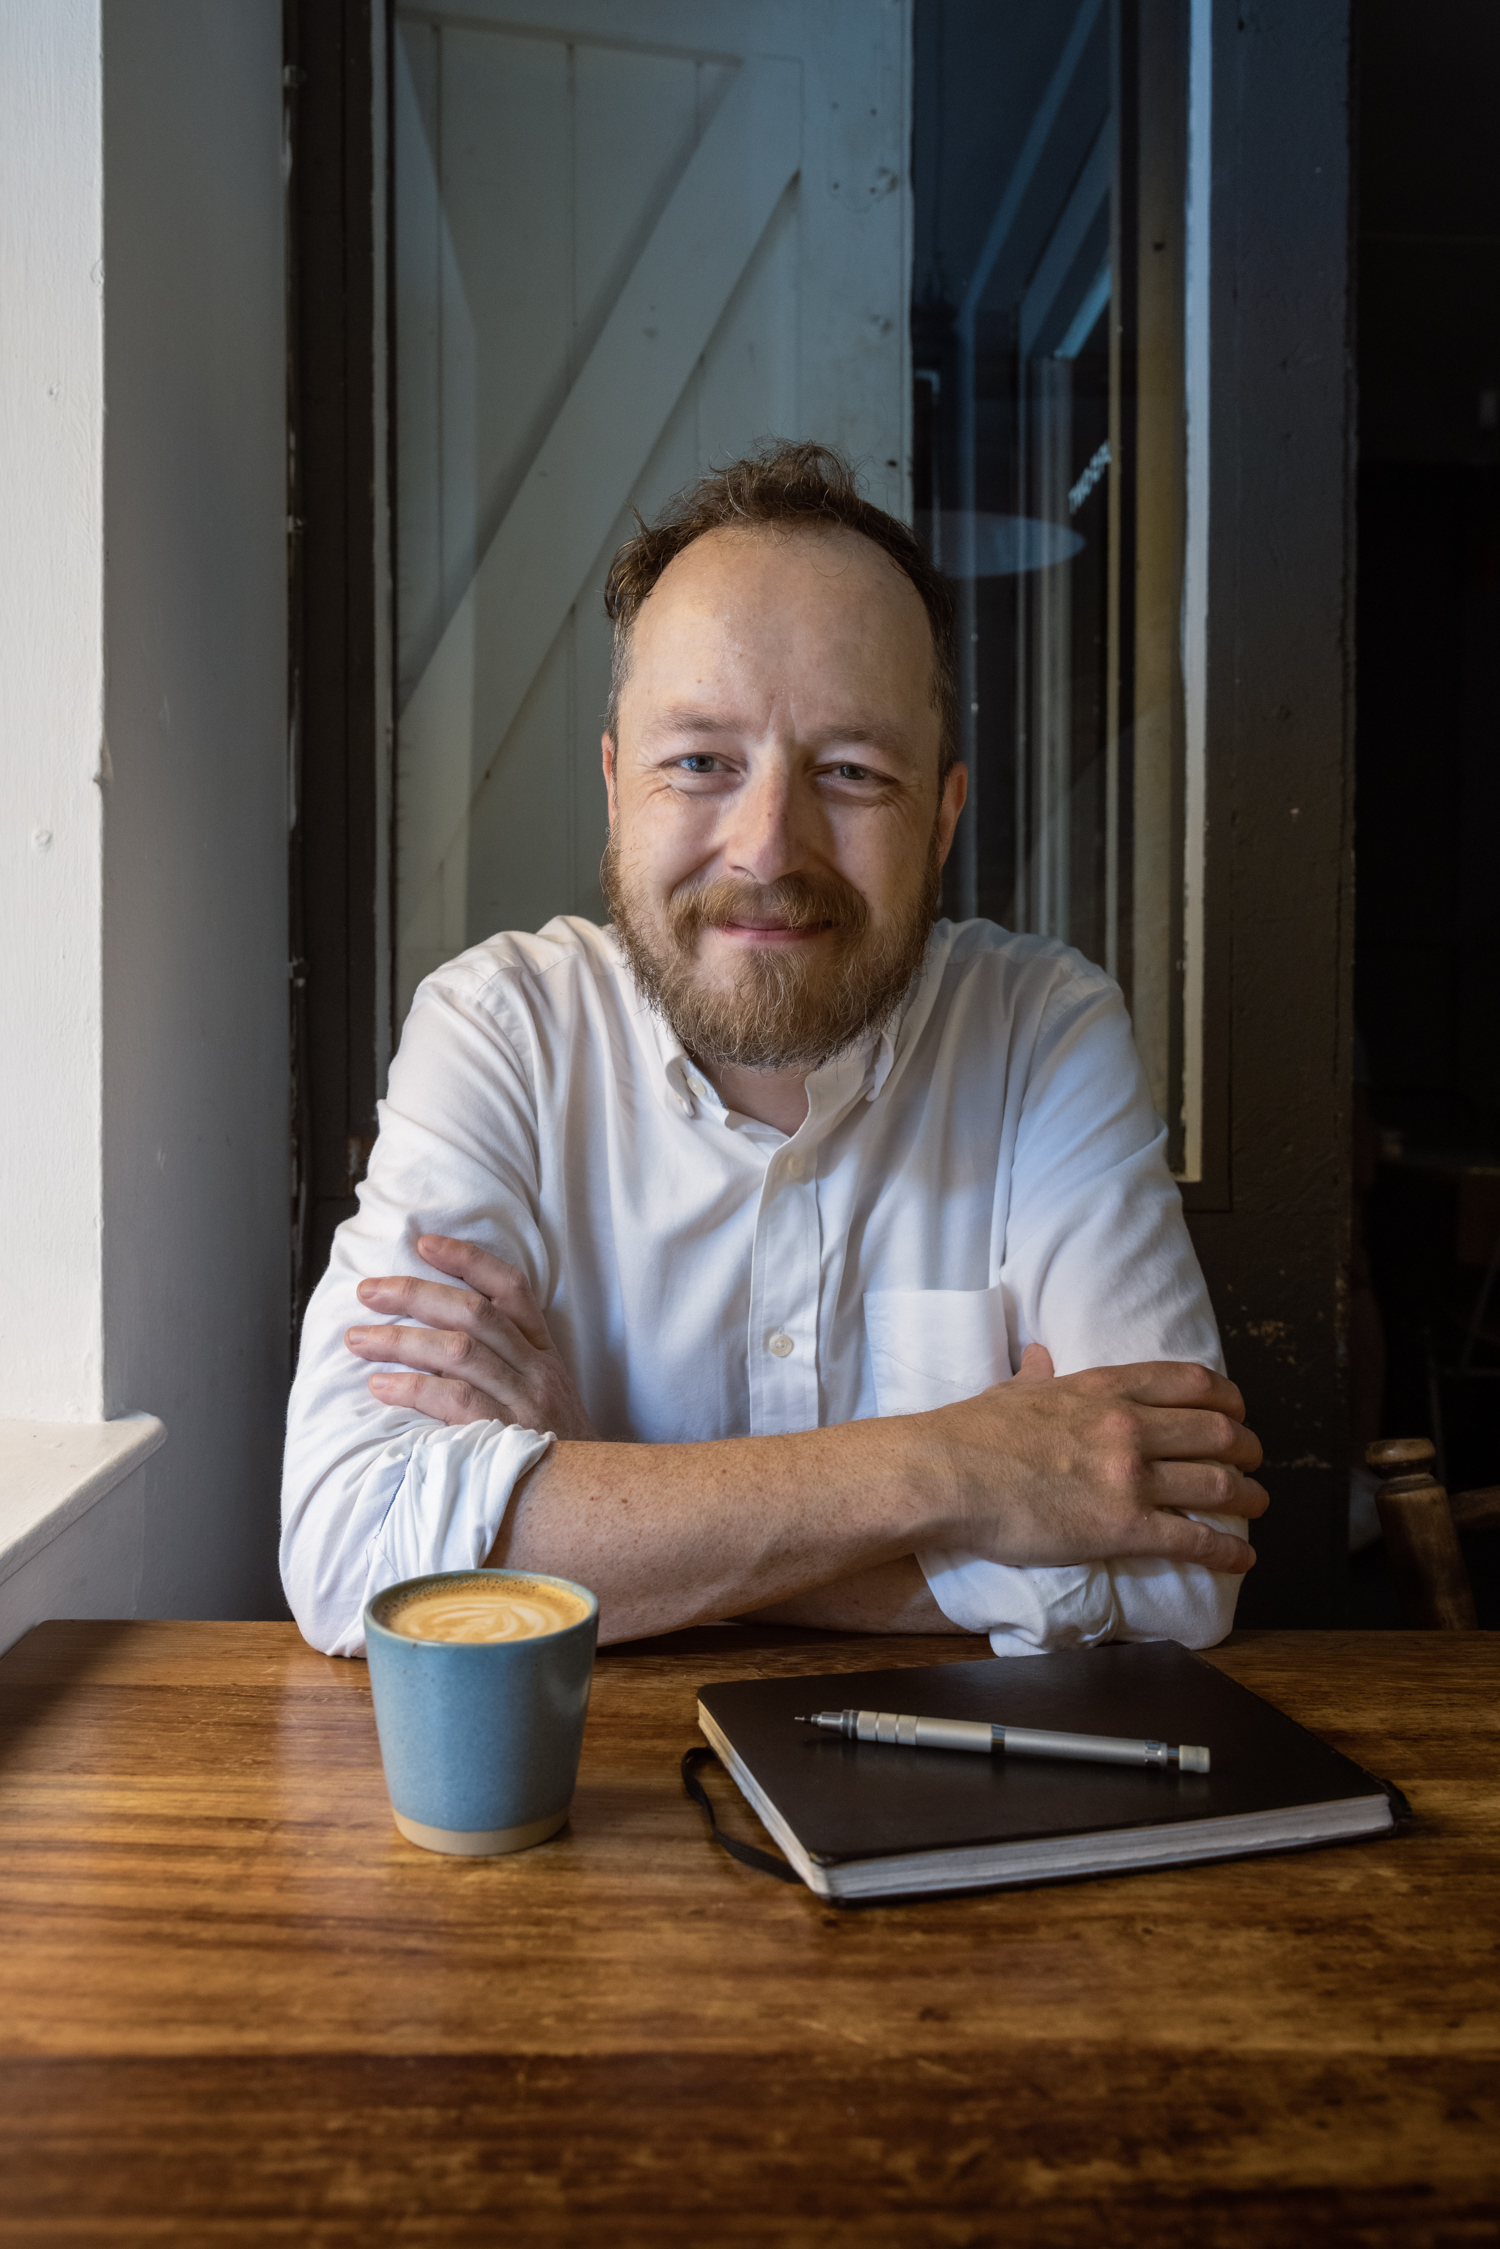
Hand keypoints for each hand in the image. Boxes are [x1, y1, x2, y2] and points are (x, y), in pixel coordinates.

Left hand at [344, 1235, 598, 1438]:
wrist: (590, 1500)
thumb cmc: (554, 1447)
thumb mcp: (545, 1395)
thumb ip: (505, 1363)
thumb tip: (436, 1336)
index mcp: (543, 1353)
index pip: (511, 1288)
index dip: (467, 1260)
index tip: (424, 1243)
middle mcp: (536, 1370)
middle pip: (474, 1312)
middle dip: (415, 1294)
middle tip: (368, 1291)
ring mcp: (524, 1402)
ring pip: (459, 1350)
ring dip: (401, 1339)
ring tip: (358, 1339)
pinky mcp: (507, 1437)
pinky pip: (456, 1401)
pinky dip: (413, 1388)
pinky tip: (381, 1386)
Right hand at [939, 1345, 1266, 1573]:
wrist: (944, 1475)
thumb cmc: (969, 1434)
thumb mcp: (1013, 1390)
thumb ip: (1038, 1374)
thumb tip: (1040, 1356)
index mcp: (1104, 1388)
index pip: (1192, 1382)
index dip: (1228, 1398)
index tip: (1236, 1410)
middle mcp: (1129, 1426)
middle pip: (1218, 1432)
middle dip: (1248, 1448)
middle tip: (1254, 1459)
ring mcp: (1130, 1478)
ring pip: (1218, 1485)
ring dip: (1249, 1497)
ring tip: (1257, 1504)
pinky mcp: (1123, 1528)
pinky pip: (1194, 1540)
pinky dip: (1228, 1552)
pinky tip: (1243, 1560)